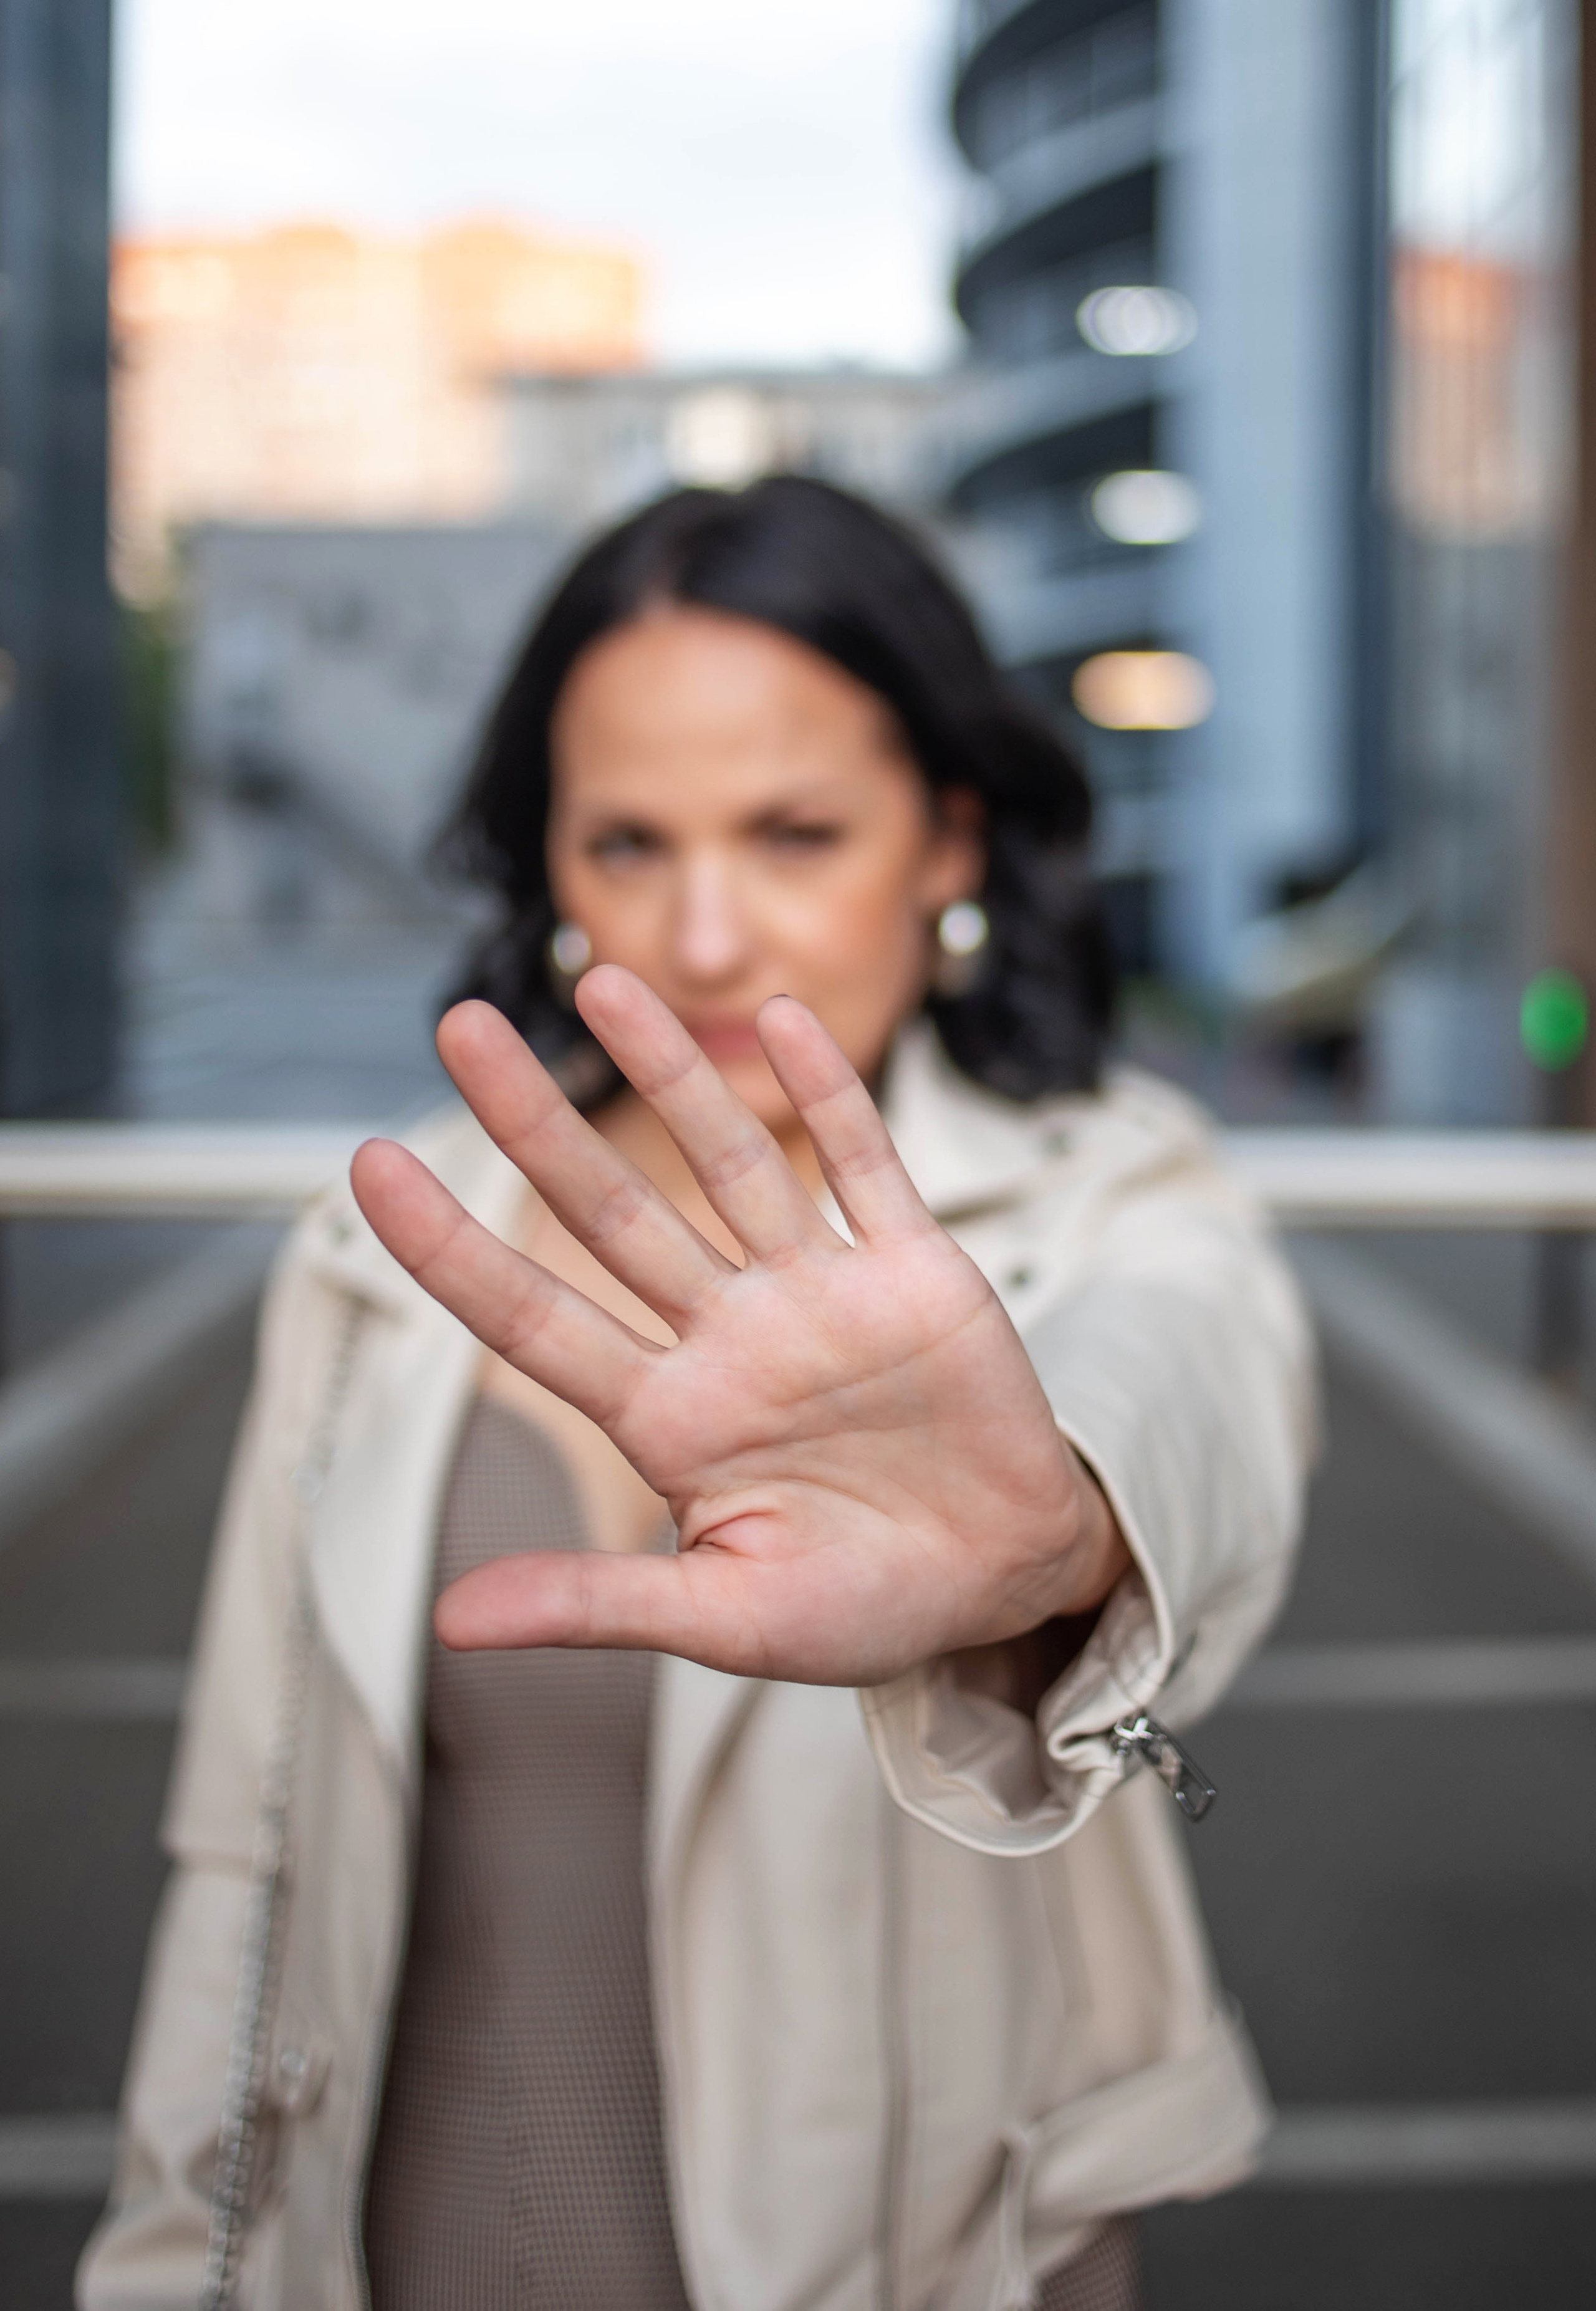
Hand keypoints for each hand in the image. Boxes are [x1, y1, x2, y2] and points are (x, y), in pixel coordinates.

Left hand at [350, 968, 1127, 1684]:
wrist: (1010, 1582)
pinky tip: (779, 1023)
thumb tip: (449, 1622)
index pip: (536, 1320)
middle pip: (614, 1212)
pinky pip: (867, 1166)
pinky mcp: (914, 1271)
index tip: (368, 1170)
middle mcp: (731, 1337)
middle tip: (459, 1025)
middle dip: (537, 1122)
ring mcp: (820, 1294)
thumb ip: (599, 1601)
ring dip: (671, 1074)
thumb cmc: (864, 1607)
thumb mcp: (729, 1619)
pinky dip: (830, 1093)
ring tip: (602, 981)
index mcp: (672, 1419)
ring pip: (731, 1162)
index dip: (454, 1249)